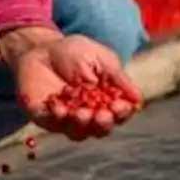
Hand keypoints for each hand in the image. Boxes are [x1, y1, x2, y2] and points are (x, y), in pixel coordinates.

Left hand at [2, 28, 142, 140]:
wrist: (41, 47)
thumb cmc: (74, 52)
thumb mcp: (100, 58)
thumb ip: (117, 77)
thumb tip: (138, 97)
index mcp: (106, 102)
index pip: (119, 114)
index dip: (122, 113)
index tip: (121, 106)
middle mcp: (88, 115)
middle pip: (100, 129)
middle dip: (103, 123)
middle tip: (102, 114)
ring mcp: (66, 119)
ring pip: (78, 132)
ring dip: (82, 124)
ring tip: (82, 113)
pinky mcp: (44, 116)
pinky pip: (53, 123)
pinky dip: (59, 119)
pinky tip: (61, 109)